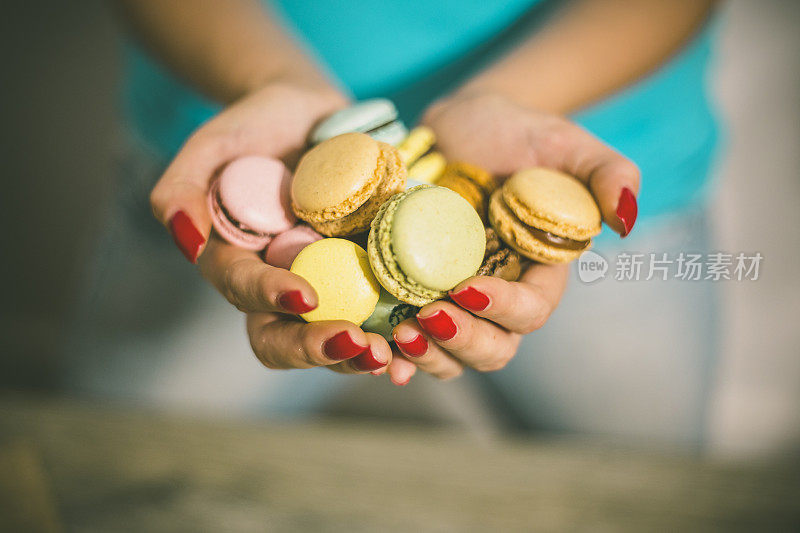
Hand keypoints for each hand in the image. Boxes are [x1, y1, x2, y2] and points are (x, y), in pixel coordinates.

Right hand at [150, 81, 393, 373]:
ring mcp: (326, 284)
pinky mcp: (365, 275)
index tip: (306, 295)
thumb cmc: (256, 126)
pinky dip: (397, 336)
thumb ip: (181, 188)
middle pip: (286, 338)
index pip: (245, 293)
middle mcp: (279, 284)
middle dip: (319, 349)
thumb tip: (187, 240)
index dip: (271, 299)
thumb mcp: (211, 145)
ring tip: (396, 355)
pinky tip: (420, 345)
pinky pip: (379, 316)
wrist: (312, 115)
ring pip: (334, 338)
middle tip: (360, 346)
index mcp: (238, 263)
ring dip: (363, 354)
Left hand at [386, 90, 639, 383]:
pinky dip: (396, 353)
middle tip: (426, 317)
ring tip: (397, 333)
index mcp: (538, 274)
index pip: (530, 312)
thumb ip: (609, 172)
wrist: (458, 127)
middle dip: (462, 342)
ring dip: (427, 355)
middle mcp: (498, 297)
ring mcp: (454, 300)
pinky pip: (411, 338)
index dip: (503, 310)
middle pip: (493, 348)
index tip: (468, 286)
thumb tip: (625, 221)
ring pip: (451, 356)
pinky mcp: (414, 292)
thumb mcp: (565, 142)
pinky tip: (375, 349)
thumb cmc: (517, 132)